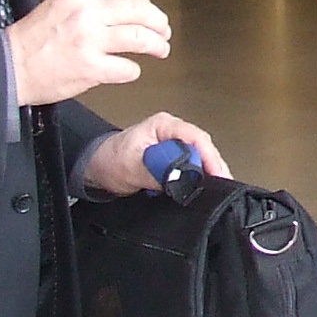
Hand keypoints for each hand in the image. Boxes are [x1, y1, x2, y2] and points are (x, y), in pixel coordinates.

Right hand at [8, 0, 171, 105]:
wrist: (10, 66)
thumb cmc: (33, 39)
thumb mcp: (60, 4)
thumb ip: (90, 2)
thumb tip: (125, 7)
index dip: (144, 1)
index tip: (150, 11)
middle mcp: (86, 12)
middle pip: (139, 11)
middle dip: (158, 22)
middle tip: (164, 32)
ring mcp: (89, 40)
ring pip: (140, 38)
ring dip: (156, 45)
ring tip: (161, 50)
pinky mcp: (90, 68)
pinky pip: (127, 68)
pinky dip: (133, 70)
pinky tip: (129, 71)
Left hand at [80, 113, 230, 195]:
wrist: (96, 169)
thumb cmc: (108, 160)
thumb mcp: (132, 167)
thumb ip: (157, 171)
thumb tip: (182, 174)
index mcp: (164, 125)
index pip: (197, 138)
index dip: (210, 158)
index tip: (217, 177)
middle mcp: (173, 132)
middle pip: (204, 148)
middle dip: (213, 168)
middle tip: (220, 188)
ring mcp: (174, 145)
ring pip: (201, 158)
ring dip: (207, 174)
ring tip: (215, 190)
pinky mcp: (174, 158)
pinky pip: (193, 167)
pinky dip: (199, 179)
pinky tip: (202, 189)